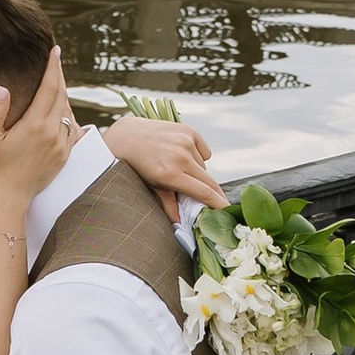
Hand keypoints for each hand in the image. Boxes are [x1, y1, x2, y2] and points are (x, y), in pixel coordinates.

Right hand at [0, 49, 79, 212]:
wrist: (11, 197)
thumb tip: (3, 88)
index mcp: (35, 124)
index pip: (49, 87)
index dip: (53, 67)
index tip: (55, 51)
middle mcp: (53, 132)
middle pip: (62, 95)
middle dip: (60, 76)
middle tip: (56, 61)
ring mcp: (62, 144)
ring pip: (68, 111)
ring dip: (64, 95)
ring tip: (57, 83)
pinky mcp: (65, 155)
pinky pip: (72, 129)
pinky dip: (68, 115)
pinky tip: (63, 110)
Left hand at [106, 111, 227, 213]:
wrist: (125, 136)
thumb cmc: (136, 165)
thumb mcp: (150, 187)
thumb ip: (168, 204)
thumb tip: (180, 224)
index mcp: (170, 174)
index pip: (204, 192)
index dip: (219, 204)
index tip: (228, 211)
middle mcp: (180, 157)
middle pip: (209, 181)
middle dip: (214, 193)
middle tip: (216, 201)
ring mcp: (185, 141)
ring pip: (204, 166)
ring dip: (198, 172)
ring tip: (180, 170)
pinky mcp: (188, 131)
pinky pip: (204, 151)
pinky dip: (198, 155)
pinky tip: (183, 155)